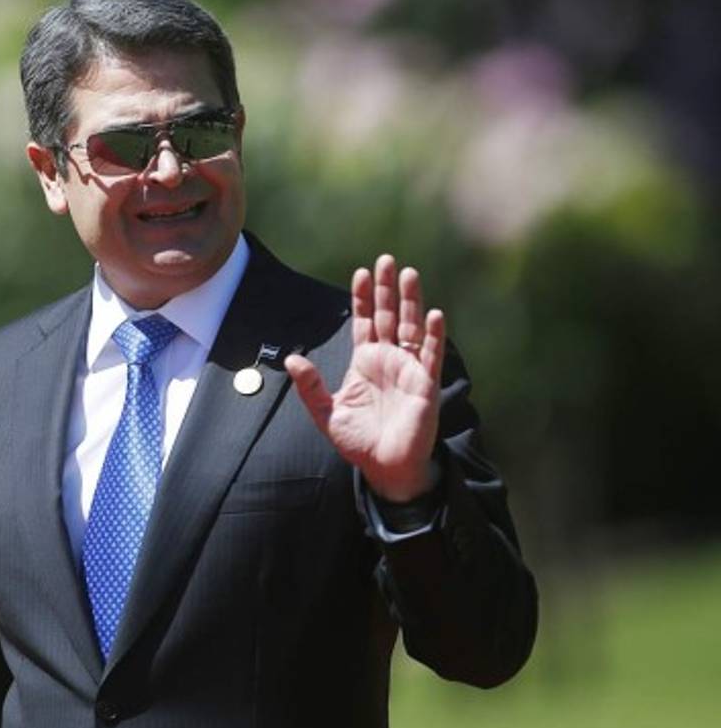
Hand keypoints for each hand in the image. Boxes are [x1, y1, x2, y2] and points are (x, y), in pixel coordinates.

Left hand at [284, 255, 445, 501]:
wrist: (384, 468)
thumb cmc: (359, 441)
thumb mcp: (326, 413)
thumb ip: (310, 386)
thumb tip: (292, 359)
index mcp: (365, 362)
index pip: (365, 322)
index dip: (363, 298)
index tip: (361, 272)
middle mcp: (389, 360)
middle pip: (389, 316)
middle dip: (387, 289)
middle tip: (386, 260)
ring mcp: (409, 369)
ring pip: (411, 328)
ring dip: (411, 301)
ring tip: (409, 274)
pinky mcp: (425, 385)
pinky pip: (430, 356)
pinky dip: (433, 336)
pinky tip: (434, 315)